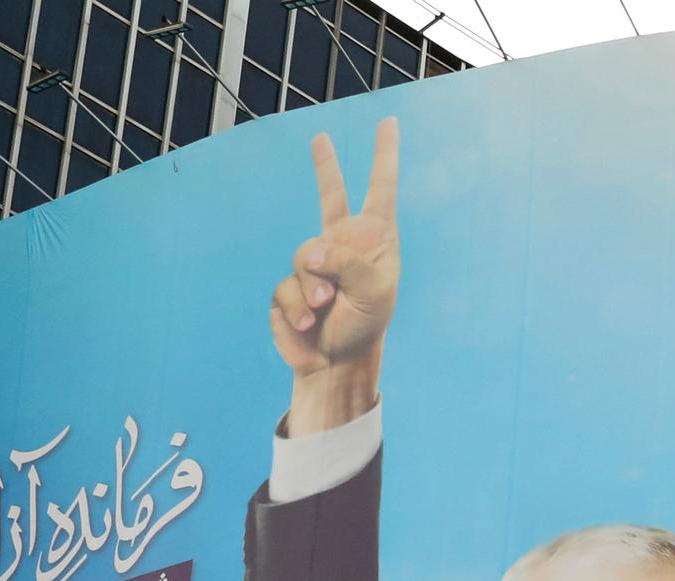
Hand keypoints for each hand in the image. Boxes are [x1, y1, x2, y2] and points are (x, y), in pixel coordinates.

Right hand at [272, 116, 398, 430]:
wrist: (336, 362)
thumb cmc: (365, 325)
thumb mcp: (374, 292)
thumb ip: (349, 262)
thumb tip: (313, 252)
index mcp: (374, 240)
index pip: (381, 190)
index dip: (384, 156)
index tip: (388, 123)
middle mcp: (343, 243)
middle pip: (330, 195)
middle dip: (325, 167)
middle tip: (320, 139)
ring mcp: (314, 261)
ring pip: (303, 257)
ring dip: (314, 289)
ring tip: (327, 310)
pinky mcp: (289, 283)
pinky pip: (286, 287)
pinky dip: (298, 308)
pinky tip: (310, 324)